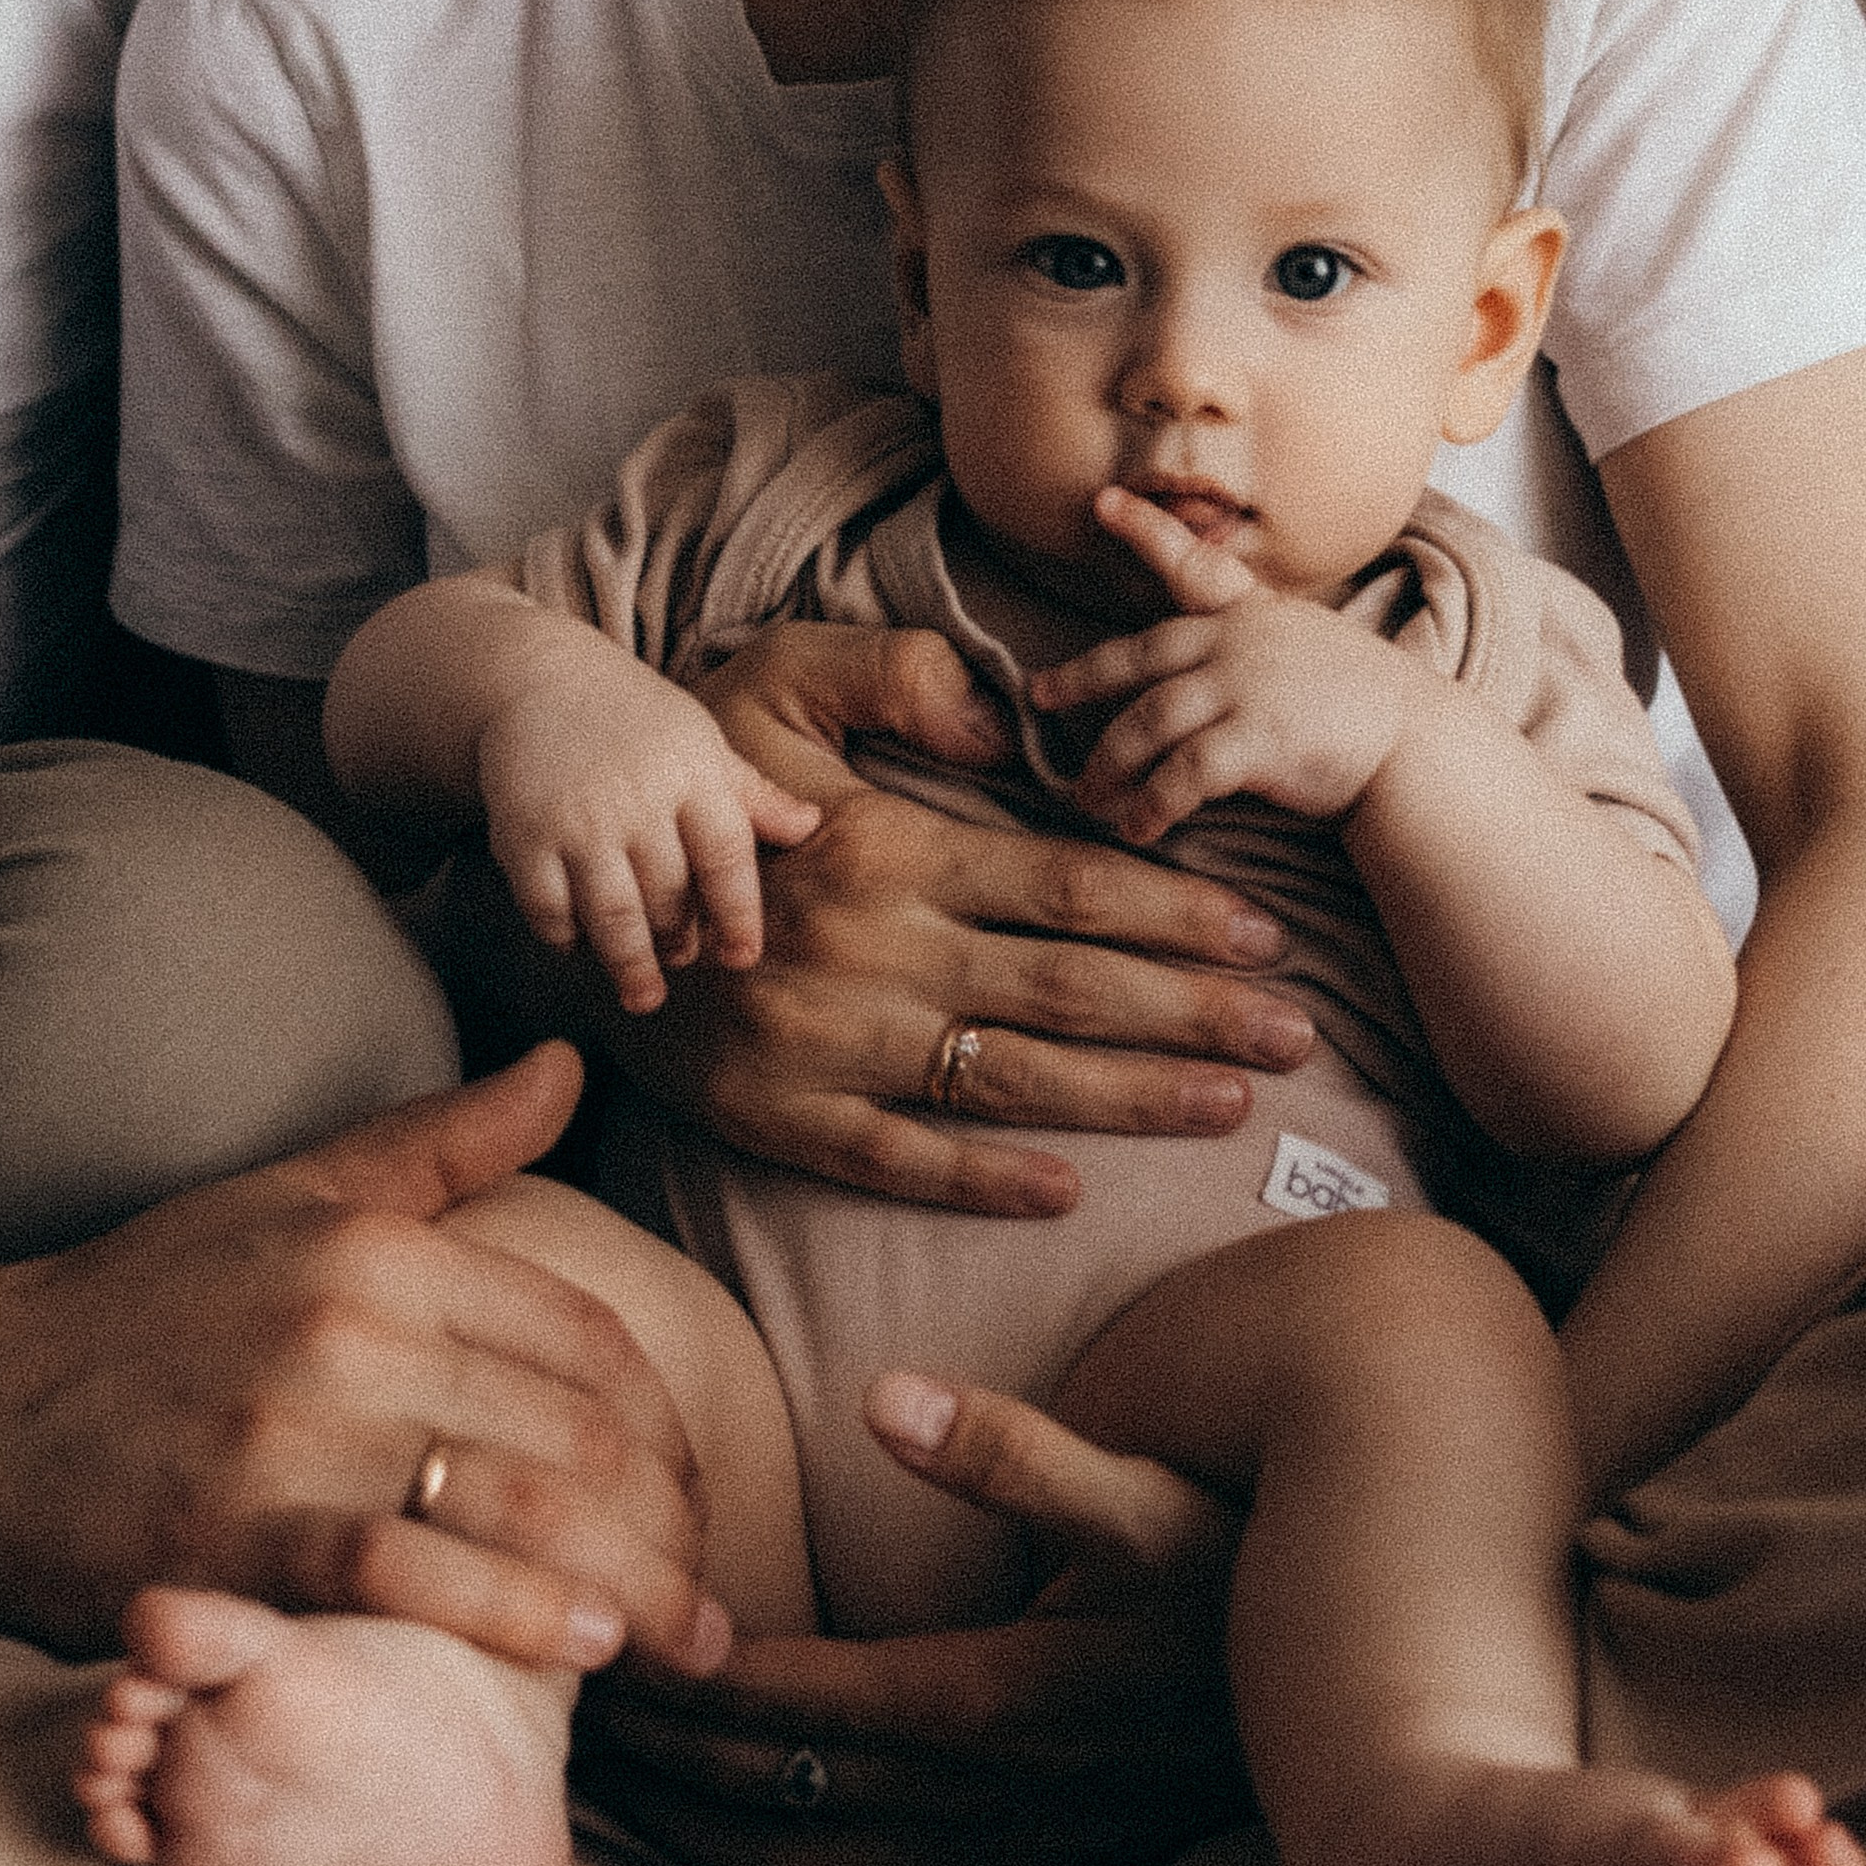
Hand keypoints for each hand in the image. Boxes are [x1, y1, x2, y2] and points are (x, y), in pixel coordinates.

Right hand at [0, 1043, 729, 1673]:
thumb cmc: (136, 1304)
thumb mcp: (293, 1193)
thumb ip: (444, 1140)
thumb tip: (573, 1061)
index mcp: (374, 1243)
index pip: (581, 1335)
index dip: (667, 1420)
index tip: (698, 1490)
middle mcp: (348, 1327)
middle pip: (574, 1428)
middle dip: (672, 1521)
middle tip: (715, 1596)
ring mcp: (291, 1434)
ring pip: (517, 1504)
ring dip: (629, 1585)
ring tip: (684, 1643)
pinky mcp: (236, 1538)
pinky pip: (410, 1575)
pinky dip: (513, 1614)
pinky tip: (580, 1652)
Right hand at [479, 655, 820, 1013]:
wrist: (536, 681)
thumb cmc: (634, 720)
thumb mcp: (699, 742)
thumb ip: (750, 793)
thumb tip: (811, 826)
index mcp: (690, 772)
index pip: (727, 857)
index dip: (739, 915)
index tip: (742, 956)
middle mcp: (635, 798)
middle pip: (669, 897)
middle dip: (679, 940)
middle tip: (683, 957)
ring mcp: (576, 821)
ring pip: (613, 917)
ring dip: (631, 964)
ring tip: (644, 992)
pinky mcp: (522, 839)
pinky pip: (550, 913)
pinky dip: (568, 940)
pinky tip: (581, 944)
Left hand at [576, 1370, 1246, 1865]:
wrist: (1358, 1710)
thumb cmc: (1238, 1573)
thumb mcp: (1147, 1497)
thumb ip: (1013, 1451)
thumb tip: (887, 1391)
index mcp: (993, 1698)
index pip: (799, 1701)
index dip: (693, 1680)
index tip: (606, 1637)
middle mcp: (982, 1802)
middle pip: (774, 1798)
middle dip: (661, 1759)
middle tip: (558, 1706)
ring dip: (698, 1834)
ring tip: (605, 1783)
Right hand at [589, 620, 1311, 1213]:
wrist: (563, 897)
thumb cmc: (695, 775)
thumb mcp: (777, 683)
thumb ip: (895, 676)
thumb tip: (1006, 722)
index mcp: (885, 848)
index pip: (1065, 885)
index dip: (1176, 911)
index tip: (1268, 931)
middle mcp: (869, 952)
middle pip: (1066, 989)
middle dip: (1196, 1011)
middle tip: (1302, 1031)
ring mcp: (826, 1046)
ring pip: (1009, 1081)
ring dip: (1130, 1097)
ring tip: (1233, 1102)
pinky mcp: (780, 1119)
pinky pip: (898, 1160)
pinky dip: (984, 1180)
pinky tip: (1070, 1189)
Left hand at [1029, 489, 1419, 844]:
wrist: (1422, 748)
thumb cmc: (1369, 711)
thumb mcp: (1312, 653)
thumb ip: (1257, 653)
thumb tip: (1208, 674)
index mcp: (1255, 616)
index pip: (1193, 566)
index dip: (1146, 532)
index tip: (1102, 501)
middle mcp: (1240, 643)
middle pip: (1137, 659)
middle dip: (1081, 679)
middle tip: (1040, 695)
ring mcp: (1245, 688)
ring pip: (1146, 724)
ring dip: (1109, 767)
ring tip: (1088, 799)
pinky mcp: (1255, 740)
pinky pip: (1180, 776)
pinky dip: (1151, 804)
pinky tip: (1137, 829)